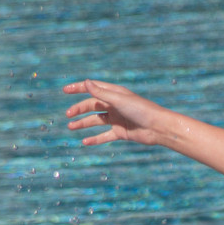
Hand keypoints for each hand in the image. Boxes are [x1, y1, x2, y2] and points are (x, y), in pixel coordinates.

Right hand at [63, 79, 177, 147]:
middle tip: (68, 115)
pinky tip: (85, 142)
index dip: (79, 88)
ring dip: (83, 124)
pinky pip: (105, 136)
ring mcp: (117, 119)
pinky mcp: (121, 132)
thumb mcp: (119, 100)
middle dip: (79, 109)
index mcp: (114, 93)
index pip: (93, 88)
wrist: (158, 128)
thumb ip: (101, 93)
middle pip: (92, 106)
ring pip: (96, 121)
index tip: (65, 91)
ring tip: (71, 127)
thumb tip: (86, 82)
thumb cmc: (141, 110)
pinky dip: (95, 139)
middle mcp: (115, 105)